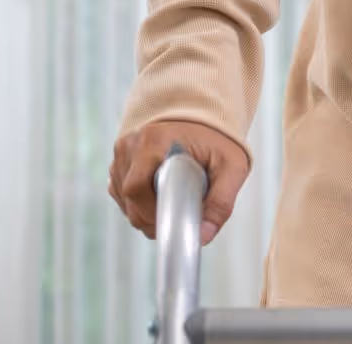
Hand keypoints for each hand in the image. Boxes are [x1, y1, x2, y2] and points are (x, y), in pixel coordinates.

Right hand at [109, 121, 248, 243]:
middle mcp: (131, 144)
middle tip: (176, 221)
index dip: (153, 216)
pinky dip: (137, 202)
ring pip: (123, 198)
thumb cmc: (219, 139)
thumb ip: (221, 202)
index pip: (137, 192)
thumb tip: (203, 236)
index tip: (172, 225)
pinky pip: (120, 191)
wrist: (206, 114)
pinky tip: (159, 197)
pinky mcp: (120, 159)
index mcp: (154, 141)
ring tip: (172, 205)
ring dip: (144, 211)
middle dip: (150, 218)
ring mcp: (122, 151)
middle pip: (128, 198)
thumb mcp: (231, 167)